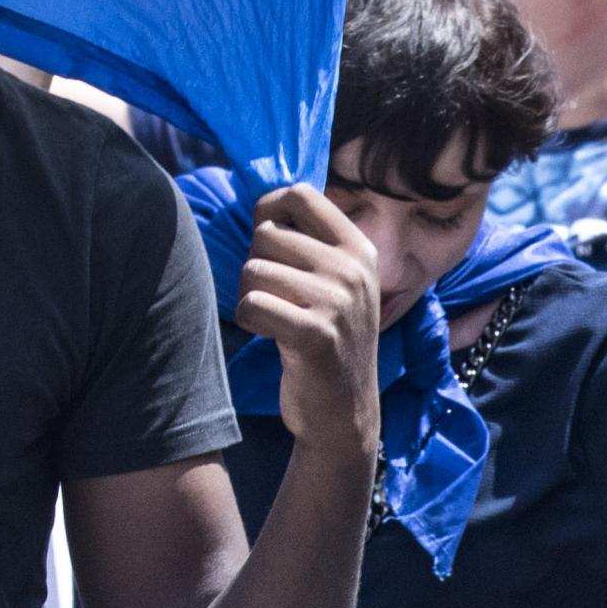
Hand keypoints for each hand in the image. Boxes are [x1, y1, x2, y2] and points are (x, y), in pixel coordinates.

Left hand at [235, 184, 384, 459]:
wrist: (345, 413)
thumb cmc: (327, 338)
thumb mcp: (337, 283)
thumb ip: (311, 241)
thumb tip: (265, 200)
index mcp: (358, 249)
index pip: (299, 194)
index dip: (268, 211)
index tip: (268, 244)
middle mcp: (353, 269)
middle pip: (266, 235)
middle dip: (256, 266)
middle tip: (275, 299)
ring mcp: (338, 301)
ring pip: (253, 270)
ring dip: (249, 297)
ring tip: (275, 320)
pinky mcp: (316, 334)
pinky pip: (251, 304)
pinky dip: (248, 321)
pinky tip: (270, 337)